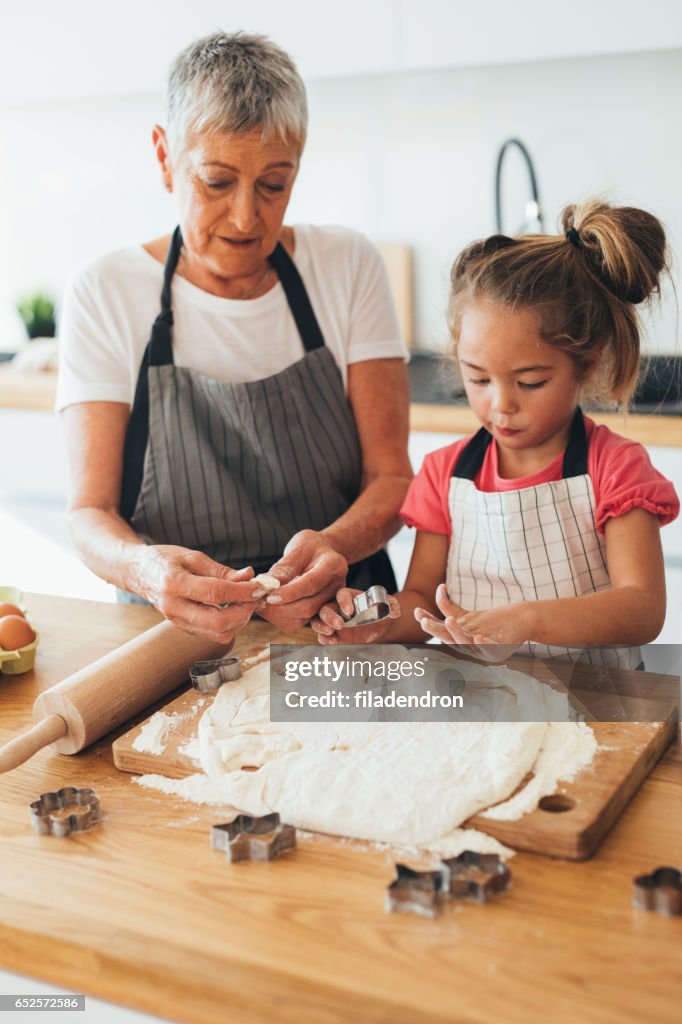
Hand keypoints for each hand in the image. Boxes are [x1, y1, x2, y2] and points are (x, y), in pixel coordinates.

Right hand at [131, 544, 262, 642]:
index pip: (215, 593)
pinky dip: (229, 624)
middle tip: (255, 597)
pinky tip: (234, 608)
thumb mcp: (192, 556)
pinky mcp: (182, 628)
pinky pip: (212, 634)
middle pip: (217, 622)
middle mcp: (173, 608)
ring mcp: (177, 621)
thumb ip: (221, 570)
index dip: (242, 591)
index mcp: (174, 584)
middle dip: (243, 611)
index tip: (259, 586)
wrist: (138, 573)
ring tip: (245, 602)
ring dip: (239, 620)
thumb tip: (248, 577)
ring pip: (217, 633)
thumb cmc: (165, 560)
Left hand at [256, 530, 348, 632]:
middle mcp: (337, 586)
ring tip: (263, 605)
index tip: (269, 596)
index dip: (289, 593)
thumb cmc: (309, 547)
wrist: (323, 551)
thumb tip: (264, 586)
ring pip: (306, 617)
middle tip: (260, 602)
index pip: (311, 584)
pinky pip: (304, 622)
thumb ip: (283, 568)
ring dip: (281, 616)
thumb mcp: (296, 550)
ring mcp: (332, 600)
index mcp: (333, 565)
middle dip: (282, 608)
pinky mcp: (323, 610)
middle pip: (310, 606)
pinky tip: (272, 611)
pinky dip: (286, 620)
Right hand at [311, 587, 400, 644]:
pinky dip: (324, 638)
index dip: (343, 601)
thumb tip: (395, 611)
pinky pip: (323, 635)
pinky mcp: (333, 635)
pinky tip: (332, 642)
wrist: (378, 627)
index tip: (349, 610)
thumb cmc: (380, 612)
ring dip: (321, 626)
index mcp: (350, 597)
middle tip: (340, 625)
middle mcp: (338, 607)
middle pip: (325, 608)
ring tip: (330, 632)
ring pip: (319, 620)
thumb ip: (392, 606)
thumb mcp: (388, 607)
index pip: (342, 594)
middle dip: (329, 616)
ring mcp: (333, 621)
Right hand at [414, 584, 525, 662]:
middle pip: (449, 638)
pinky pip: (490, 648)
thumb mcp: (468, 615)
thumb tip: (439, 588)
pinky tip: (478, 636)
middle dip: (437, 630)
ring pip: (467, 643)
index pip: (440, 630)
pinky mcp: (500, 648)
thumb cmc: (493, 621)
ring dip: (457, 634)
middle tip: (425, 621)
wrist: (520, 622)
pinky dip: (483, 643)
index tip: (416, 611)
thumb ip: (449, 607)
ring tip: (449, 620)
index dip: (428, 621)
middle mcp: (468, 646)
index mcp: (459, 638)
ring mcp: (483, 648)